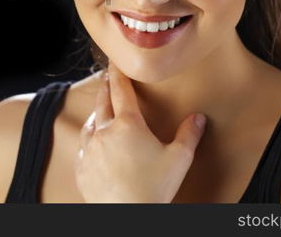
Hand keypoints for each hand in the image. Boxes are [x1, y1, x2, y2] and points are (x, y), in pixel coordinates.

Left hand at [74, 60, 206, 202]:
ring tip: (101, 112)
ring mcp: (89, 150)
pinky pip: (83, 147)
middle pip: (103, 102)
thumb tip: (198, 118)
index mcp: (128, 124)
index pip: (121, 90)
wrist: (128, 217)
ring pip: (90, 124)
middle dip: (106, 88)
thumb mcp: (179, 159)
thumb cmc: (155, 189)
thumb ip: (189, 134)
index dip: (118, 73)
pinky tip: (94, 143)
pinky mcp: (82, 168)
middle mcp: (105, 132)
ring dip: (97, 114)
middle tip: (107, 79)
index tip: (114, 62)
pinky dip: (89, 140)